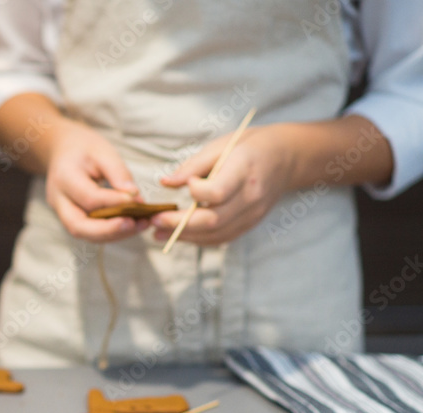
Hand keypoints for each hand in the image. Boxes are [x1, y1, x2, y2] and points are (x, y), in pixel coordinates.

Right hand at [45, 117, 143, 242]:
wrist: (63, 150)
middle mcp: (58, 200)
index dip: (114, 202)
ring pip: (84, 234)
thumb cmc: (84, 148)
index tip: (137, 200)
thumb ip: (118, 173)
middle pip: (78, 226)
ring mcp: (62, 212)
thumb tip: (135, 197)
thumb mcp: (103, 151)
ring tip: (139, 226)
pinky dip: (110, 232)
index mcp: (64, 178)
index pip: (89, 197)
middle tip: (135, 224)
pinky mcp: (70, 218)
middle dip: (108, 230)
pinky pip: (89, 231)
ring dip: (113, 234)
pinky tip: (131, 225)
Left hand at [153, 124, 298, 245]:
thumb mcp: (221, 145)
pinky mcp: (250, 223)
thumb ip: (193, 166)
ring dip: (184, 236)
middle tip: (154, 220)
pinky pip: (222, 238)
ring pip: (216, 234)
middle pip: (213, 220)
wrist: (287, 157)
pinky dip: (198, 238)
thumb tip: (165, 183)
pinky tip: (179, 233)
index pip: (218, 192)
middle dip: (178, 224)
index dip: (195, 192)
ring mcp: (253, 214)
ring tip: (158, 232)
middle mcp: (251, 196)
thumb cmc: (249, 146)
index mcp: (245, 170)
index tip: (184, 183)